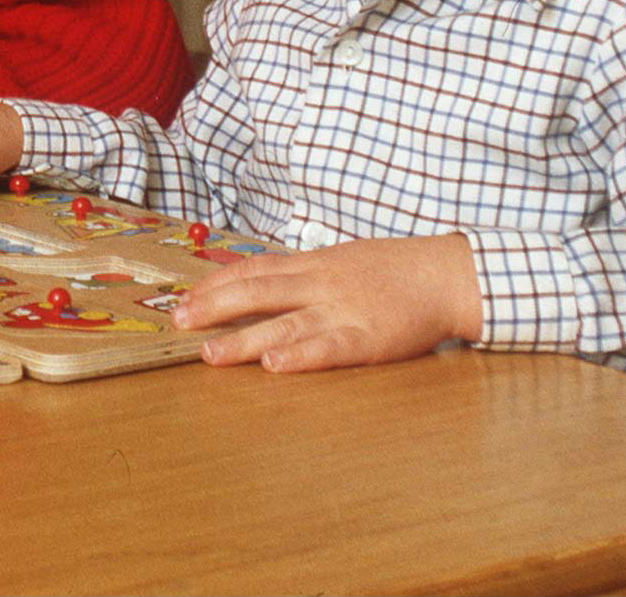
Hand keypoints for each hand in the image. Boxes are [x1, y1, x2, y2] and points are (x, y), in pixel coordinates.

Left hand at [172, 233, 483, 371]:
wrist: (446, 274)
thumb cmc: (393, 270)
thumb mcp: (341, 260)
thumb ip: (302, 272)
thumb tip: (257, 281)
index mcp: (313, 264)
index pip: (253, 269)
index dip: (215, 284)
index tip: (184, 299)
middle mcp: (321, 283)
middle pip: (257, 292)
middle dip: (214, 308)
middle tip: (179, 323)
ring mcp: (343, 310)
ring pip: (284, 323)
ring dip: (244, 340)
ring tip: (211, 355)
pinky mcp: (368, 338)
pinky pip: (328, 347)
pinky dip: (300, 356)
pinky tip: (275, 364)